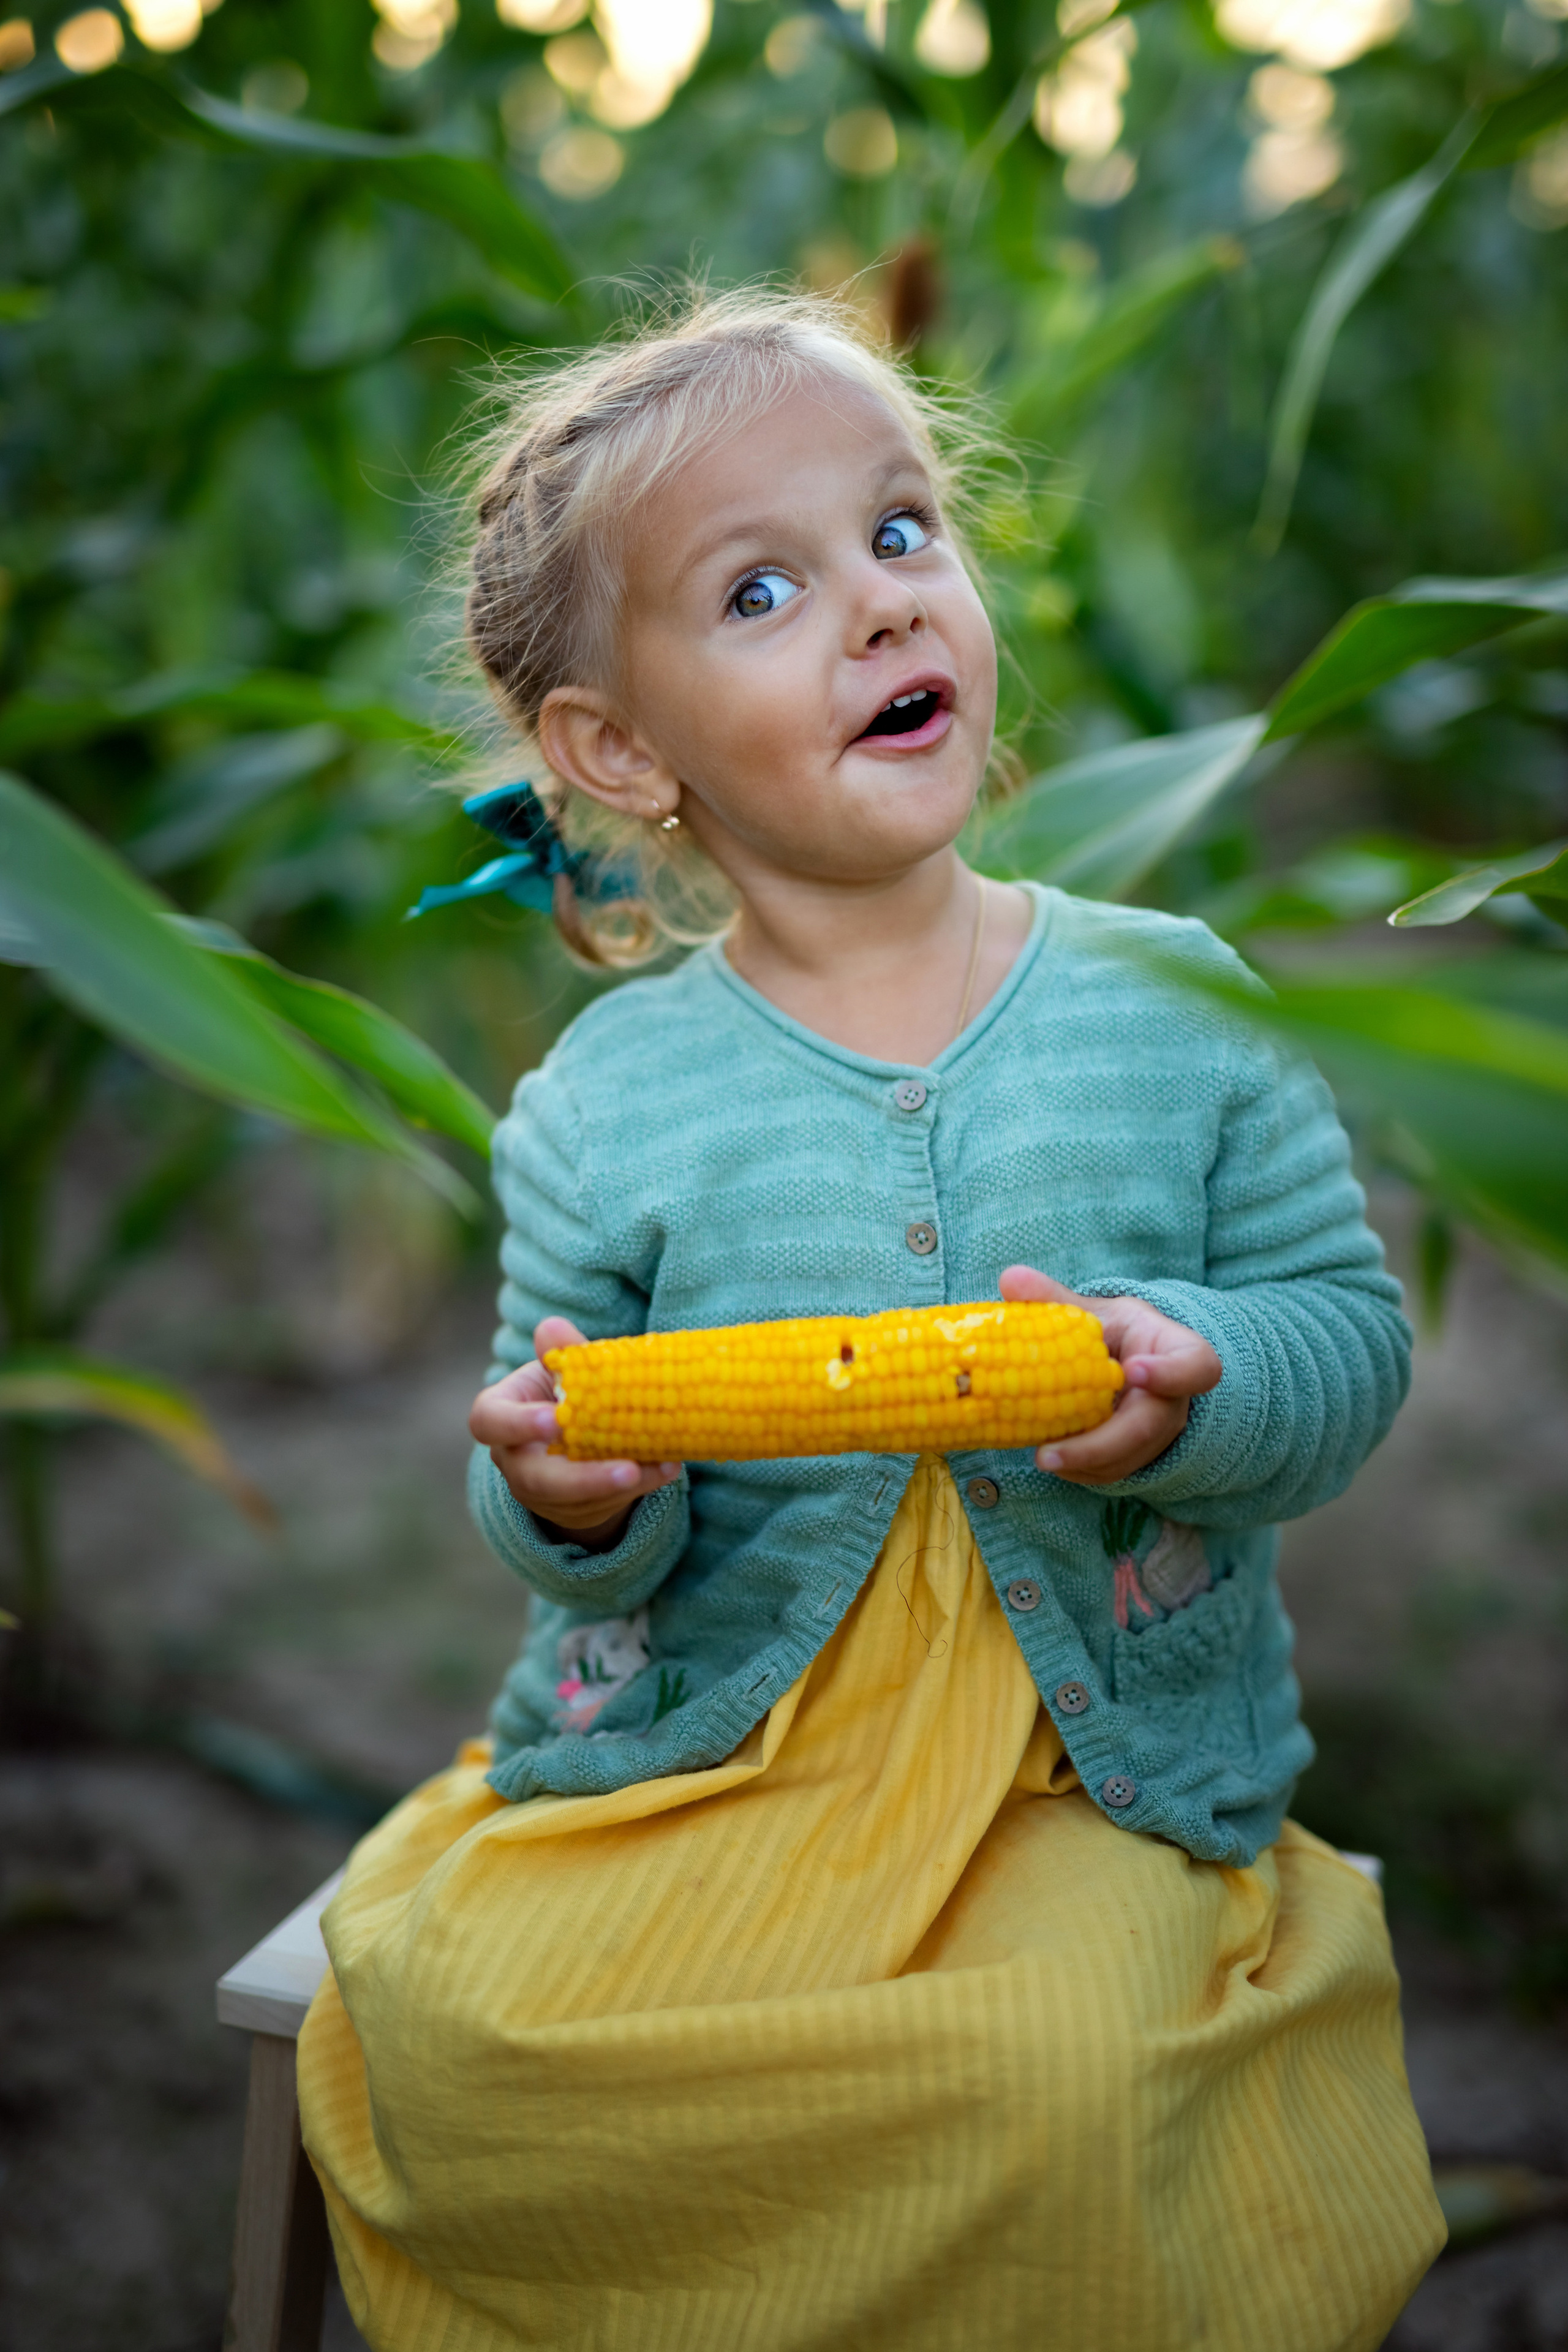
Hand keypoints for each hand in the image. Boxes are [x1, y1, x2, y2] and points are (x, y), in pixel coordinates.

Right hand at [468, 1316, 681, 1546]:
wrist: (575, 1428)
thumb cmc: (560, 1387)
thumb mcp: (559, 1365)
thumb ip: (561, 1351)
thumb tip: (553, 1329)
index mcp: (498, 1415)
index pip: (489, 1422)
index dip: (517, 1424)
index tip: (556, 1420)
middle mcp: (512, 1459)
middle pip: (535, 1480)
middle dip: (583, 1479)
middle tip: (628, 1470)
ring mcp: (539, 1492)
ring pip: (575, 1500)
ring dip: (622, 1486)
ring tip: (663, 1465)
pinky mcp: (572, 1509)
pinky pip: (603, 1505)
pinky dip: (639, 1486)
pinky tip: (668, 1467)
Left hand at [999, 1265, 1221, 1487]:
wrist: (1121, 1362)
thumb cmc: (1110, 1333)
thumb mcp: (1090, 1312)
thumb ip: (1054, 1299)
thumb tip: (1009, 1279)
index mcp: (1173, 1350)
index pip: (1196, 1366)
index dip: (1171, 1373)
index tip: (1132, 1371)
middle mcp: (1175, 1397)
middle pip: (1151, 1426)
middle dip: (1101, 1445)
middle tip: (1049, 1453)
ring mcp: (1160, 1431)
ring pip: (1132, 1457)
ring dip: (1086, 1463)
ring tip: (1042, 1457)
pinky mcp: (1139, 1454)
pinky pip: (1117, 1472)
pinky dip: (1084, 1471)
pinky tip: (1054, 1461)